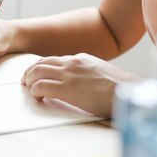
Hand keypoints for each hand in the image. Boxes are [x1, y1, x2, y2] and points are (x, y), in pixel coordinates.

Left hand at [21, 53, 138, 117]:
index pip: (53, 60)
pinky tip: (37, 97)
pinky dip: (34, 91)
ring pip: (37, 72)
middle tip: (25, 82)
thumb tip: (78, 84)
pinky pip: (41, 86)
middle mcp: (73, 63)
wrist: (130, 93)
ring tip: (29, 90)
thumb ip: (87, 74)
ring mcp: (69, 74)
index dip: (41, 68)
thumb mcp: (102, 74)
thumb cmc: (121, 90)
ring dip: (29, 81)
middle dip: (30, 72)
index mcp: (81, 59)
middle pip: (41, 63)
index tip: (36, 75)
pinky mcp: (67, 88)